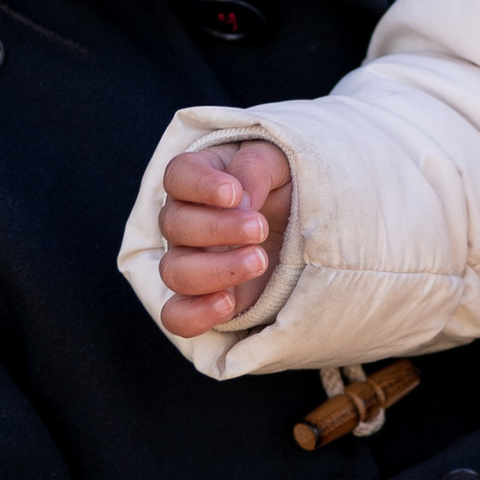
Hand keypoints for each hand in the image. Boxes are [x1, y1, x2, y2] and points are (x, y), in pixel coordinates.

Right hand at [159, 140, 294, 337]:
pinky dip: (195, 314)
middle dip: (219, 228)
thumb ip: (257, 166)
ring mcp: (190, 261)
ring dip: (216, 270)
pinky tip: (228, 303)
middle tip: (261, 228)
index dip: (200, 186)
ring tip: (259, 262)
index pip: (178, 176)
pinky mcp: (203, 299)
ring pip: (173, 271)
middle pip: (174, 224)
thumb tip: (241, 196)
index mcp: (201, 179)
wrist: (306, 231)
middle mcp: (186, 220)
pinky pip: (176, 315)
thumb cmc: (287, 187)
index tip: (234, 194)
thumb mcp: (281, 164)